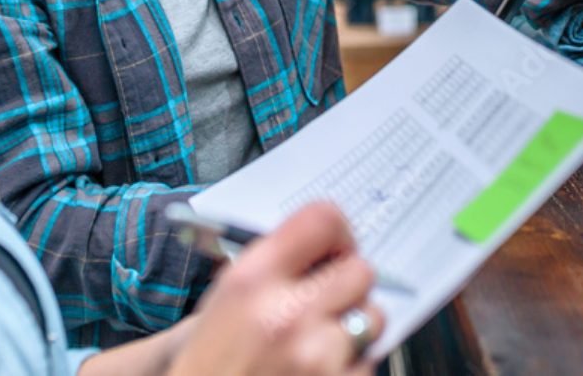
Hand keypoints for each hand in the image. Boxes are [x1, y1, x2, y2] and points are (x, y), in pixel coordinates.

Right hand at [166, 203, 384, 375]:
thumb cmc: (209, 363)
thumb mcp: (224, 299)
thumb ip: (272, 265)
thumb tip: (320, 247)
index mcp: (252, 280)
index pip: (322, 221)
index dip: (337, 232)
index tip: (336, 246)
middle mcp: (286, 315)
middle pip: (360, 270)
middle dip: (348, 282)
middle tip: (328, 297)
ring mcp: (315, 356)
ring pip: (373, 318)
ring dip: (354, 327)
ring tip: (318, 340)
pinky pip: (369, 360)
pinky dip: (349, 364)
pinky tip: (317, 368)